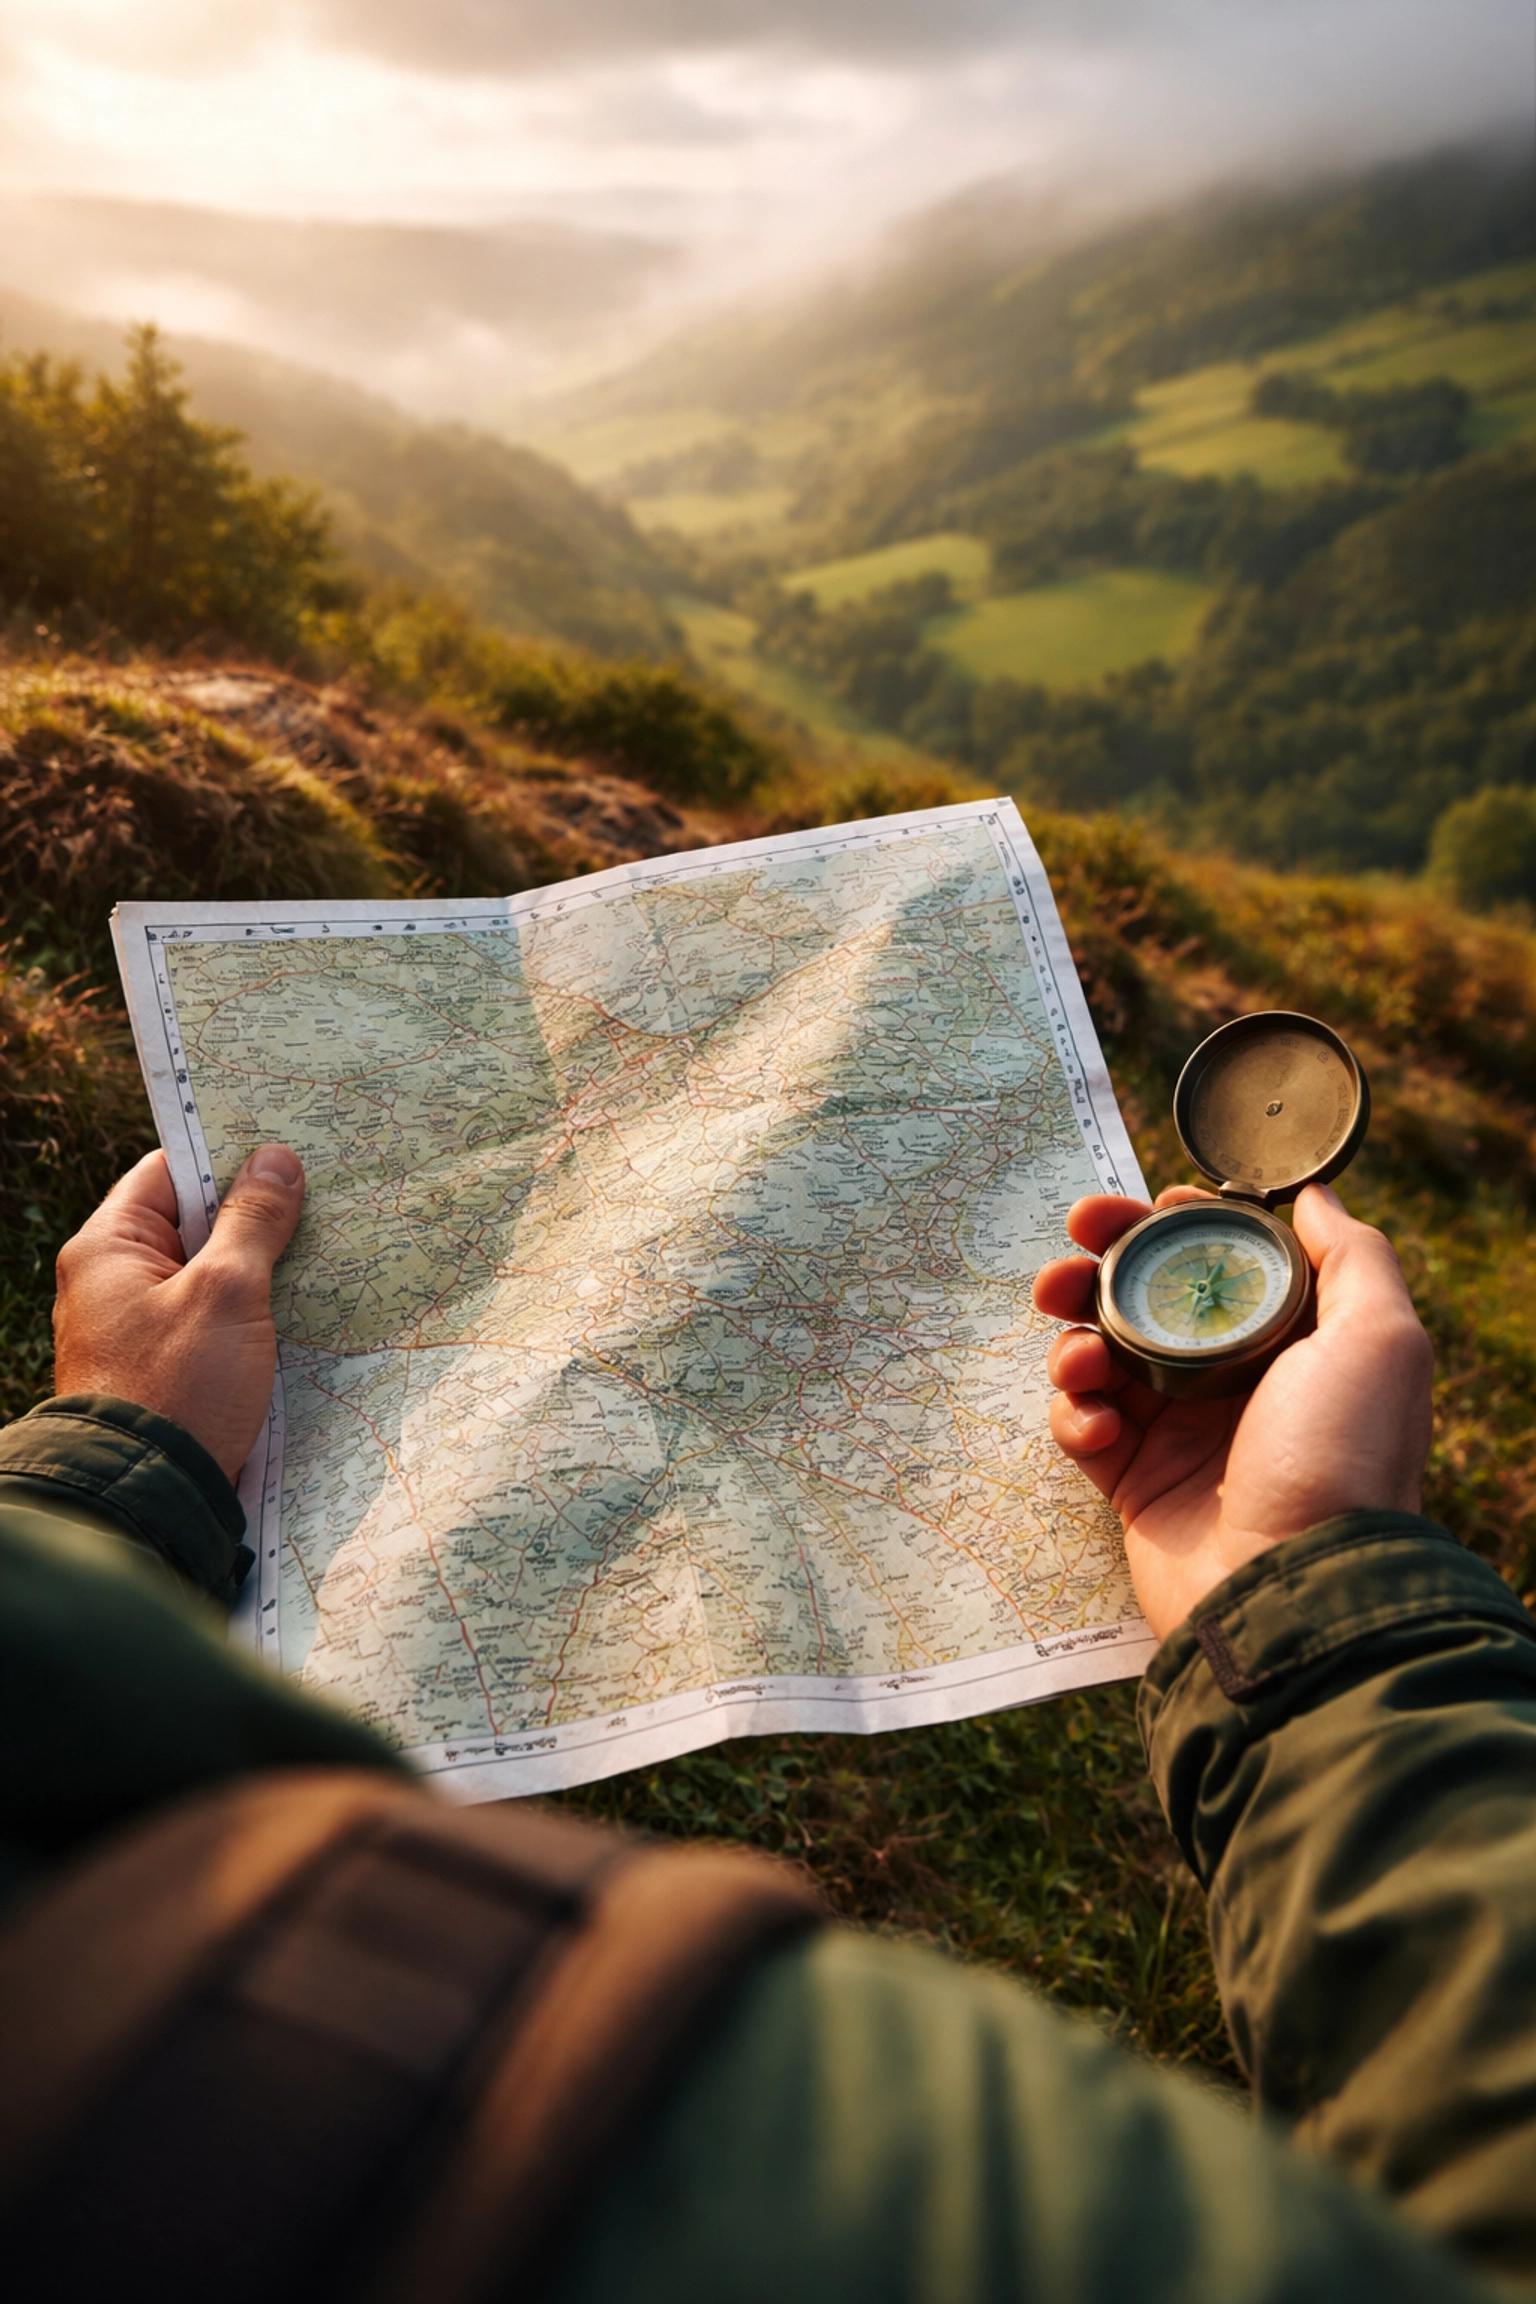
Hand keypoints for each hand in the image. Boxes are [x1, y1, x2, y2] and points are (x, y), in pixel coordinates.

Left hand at [52, 1145, 305, 1482]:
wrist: (150, 1499)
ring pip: (210, 1272)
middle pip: (193, 1222)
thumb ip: (252, 1222)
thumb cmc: (178, 1388)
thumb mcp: (226, 1293)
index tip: (285, 1144)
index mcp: (107, 1250)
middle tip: (321, 1190)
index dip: (227, 1154)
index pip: (169, 1172)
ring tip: (326, 1241)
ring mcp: (140, 1328)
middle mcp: (114, 1283)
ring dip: (262, 1262)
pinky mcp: (169, 1367)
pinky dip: (255, 1307)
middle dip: (256, 1210)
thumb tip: (277, 1161)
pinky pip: (215, 1317)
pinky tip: (304, 1302)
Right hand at [1032, 1184, 1433, 1641]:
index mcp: (1289, 1343)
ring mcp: (1180, 1433)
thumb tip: (1311, 1196)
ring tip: (1076, 1355)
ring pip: (1101, 1357)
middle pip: (1145, 1301)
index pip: (1220, 1262)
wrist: (1291, 1593)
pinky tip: (1097, 1425)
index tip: (1142, 1209)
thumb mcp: (1378, 1341)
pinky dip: (1075, 1416)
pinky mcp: (1135, 1483)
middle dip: (1095, 1272)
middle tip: (1065, 1263)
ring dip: (1073, 1341)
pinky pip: (1083, 1427)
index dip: (1175, 1226)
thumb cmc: (1339, 1461)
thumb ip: (1352, 1255)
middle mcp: (1234, 1381)